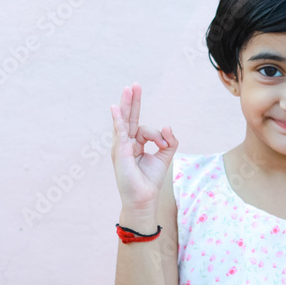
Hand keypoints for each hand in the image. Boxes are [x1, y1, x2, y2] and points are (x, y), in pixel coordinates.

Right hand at [110, 83, 177, 211]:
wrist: (143, 198)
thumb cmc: (150, 180)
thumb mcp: (165, 157)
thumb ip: (169, 141)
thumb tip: (167, 126)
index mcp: (134, 144)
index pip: (141, 127)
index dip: (156, 132)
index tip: (165, 138)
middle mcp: (125, 143)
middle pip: (128, 118)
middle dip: (132, 101)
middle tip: (134, 85)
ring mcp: (121, 147)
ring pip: (127, 122)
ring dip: (128, 105)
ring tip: (129, 89)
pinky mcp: (121, 152)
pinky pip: (120, 133)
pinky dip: (118, 120)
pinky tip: (116, 109)